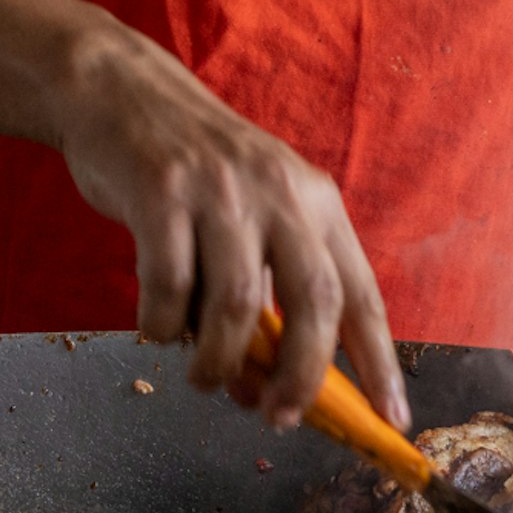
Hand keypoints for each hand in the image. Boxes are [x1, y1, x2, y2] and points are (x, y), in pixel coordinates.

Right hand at [46, 23, 403, 429]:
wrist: (122, 91)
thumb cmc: (194, 171)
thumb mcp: (255, 210)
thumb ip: (270, 289)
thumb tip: (268, 389)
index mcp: (316, 201)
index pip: (361, 294)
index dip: (380, 364)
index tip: (390, 420)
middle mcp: (279, 193)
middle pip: (314, 304)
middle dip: (301, 378)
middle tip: (277, 417)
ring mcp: (221, 191)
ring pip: (238, 306)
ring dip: (219, 362)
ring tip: (203, 378)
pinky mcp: (161, 192)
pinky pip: (169, 286)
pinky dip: (162, 326)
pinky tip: (156, 328)